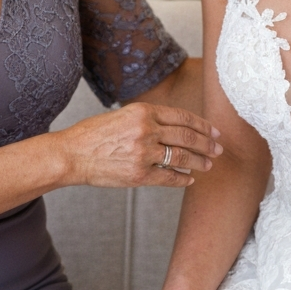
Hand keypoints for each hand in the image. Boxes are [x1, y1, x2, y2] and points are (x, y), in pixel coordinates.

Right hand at [59, 104, 222, 191]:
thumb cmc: (93, 134)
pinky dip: (182, 178)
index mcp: (143, 111)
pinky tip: (189, 178)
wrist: (72, 154)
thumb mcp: (122, 116)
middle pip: (187, 136)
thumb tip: (174, 129)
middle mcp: (146, 129)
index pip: (182, 117)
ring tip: (209, 164)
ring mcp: (144, 153)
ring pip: (182, 157)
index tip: (214, 131)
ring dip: (199, 161)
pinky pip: (169, 177)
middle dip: (207, 144)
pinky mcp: (139, 175)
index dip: (202, 125)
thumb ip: (147, 119)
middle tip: (219, 149)